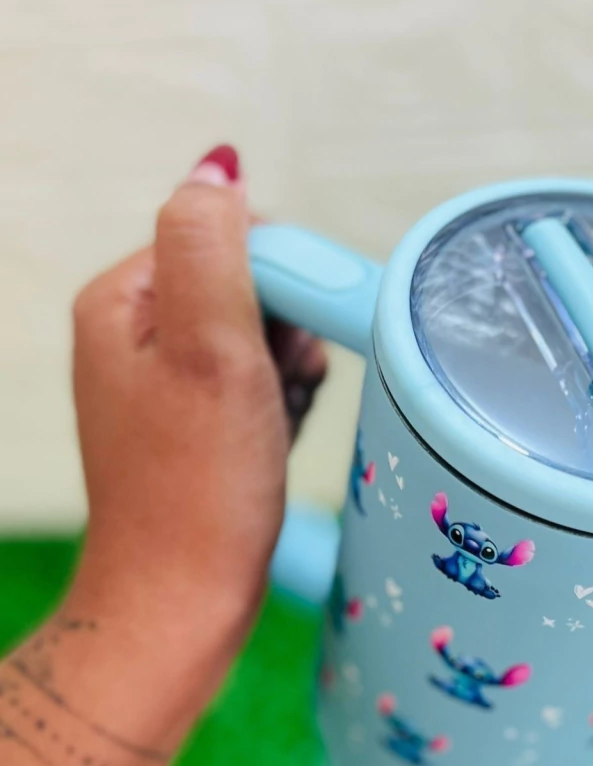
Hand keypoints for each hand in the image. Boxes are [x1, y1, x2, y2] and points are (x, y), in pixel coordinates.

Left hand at [66, 145, 326, 715]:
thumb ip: (213, 246)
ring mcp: (163, 384)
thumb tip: (217, 165)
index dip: (281, 282)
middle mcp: (136, 335)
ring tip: (280, 424)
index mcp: (125, 301)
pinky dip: (281, 405)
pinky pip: (254, 385)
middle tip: (283, 392)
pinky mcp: (191, 425)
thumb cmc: (199, 485)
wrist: (182, 600)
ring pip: (259, 338)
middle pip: (246, 287)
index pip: (227, 236)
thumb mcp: (210, 350)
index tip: (294, 343)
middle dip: (287, 334)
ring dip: (291, 374)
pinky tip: (278, 439)